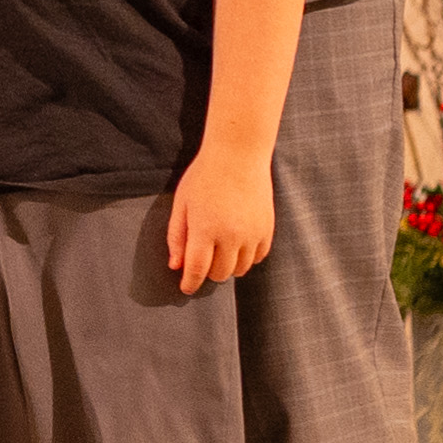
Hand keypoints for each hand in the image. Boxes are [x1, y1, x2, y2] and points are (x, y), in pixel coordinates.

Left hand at [169, 143, 277, 290]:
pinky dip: (246, 258)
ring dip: (227, 267)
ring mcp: (253, 234)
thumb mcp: (182, 203)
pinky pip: (257, 258)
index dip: (190, 283)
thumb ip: (177, 236)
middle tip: (201, 261)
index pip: (197, 269)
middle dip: (207, 273)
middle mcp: (231, 235)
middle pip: (220, 274)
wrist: (238, 155)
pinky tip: (237, 245)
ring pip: (240, 269)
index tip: (185, 288)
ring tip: (219, 251)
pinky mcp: (267, 230)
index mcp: (205, 229)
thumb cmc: (204, 176)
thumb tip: (176, 265)